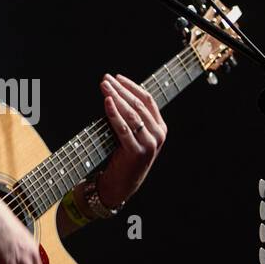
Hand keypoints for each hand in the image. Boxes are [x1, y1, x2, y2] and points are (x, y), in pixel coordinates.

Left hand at [97, 73, 166, 207]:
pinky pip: (123, 128)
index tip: (116, 77)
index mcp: (161, 128)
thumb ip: (132, 118)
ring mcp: (149, 144)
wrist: (121, 186)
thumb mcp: (134, 135)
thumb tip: (115, 92)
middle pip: (138, 105)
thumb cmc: (124, 158)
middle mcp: (158, 135)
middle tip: (105, 79)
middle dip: (120, 90)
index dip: (131, 86)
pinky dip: (113, 114)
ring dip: (116, 98)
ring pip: (132, 114)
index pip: (148, 99)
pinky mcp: (136, 152)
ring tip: (104, 87)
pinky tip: (106, 103)